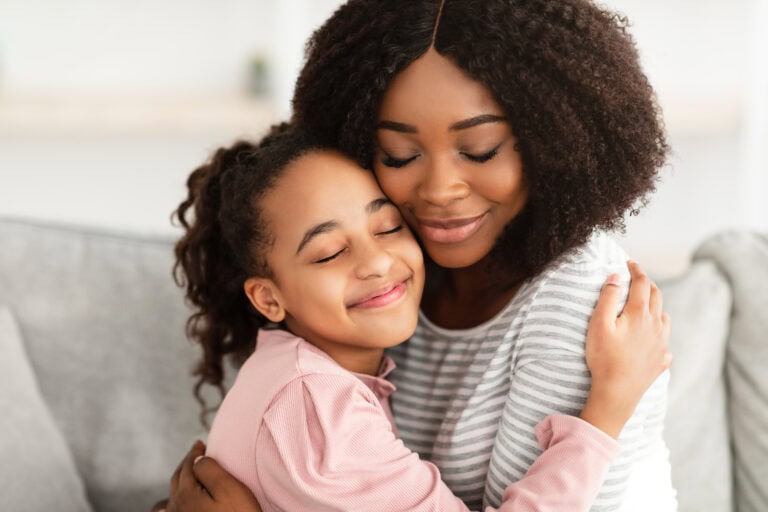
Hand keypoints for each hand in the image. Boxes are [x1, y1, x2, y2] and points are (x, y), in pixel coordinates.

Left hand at [150, 440, 261, 511]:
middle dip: (186, 464)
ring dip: (179, 481)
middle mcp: (177, 508)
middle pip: (177, 479)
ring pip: (172, 495)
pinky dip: (169, 504)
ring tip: (186, 474)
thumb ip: (209, 469)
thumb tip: (197, 459)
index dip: (194, 452)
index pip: (187, 466)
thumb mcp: (228, 488)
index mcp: (186, 494)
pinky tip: (168, 507)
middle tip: (195, 453)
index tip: (200, 443)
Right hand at [580, 260, 671, 438]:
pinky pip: (664, 341)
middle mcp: (656, 325)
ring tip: (645, 305)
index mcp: (640, 313)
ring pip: (664, 317)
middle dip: (647, 284)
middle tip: (636, 278)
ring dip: (656, 306)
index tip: (630, 262)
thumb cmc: (603, 357)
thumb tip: (616, 276)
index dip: (636, 270)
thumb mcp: (598, 324)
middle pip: (656, 297)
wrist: (617, 393)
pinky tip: (652, 338)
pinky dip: (659, 333)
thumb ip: (608, 297)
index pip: (642, 283)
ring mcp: (661, 344)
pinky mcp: (661, 361)